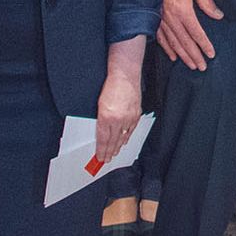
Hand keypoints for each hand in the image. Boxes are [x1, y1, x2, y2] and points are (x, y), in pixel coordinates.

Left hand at [93, 42, 143, 164]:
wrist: (124, 75)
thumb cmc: (110, 86)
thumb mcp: (99, 103)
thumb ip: (100, 118)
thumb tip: (101, 131)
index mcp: (106, 117)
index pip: (103, 139)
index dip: (101, 150)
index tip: (100, 157)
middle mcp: (118, 119)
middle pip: (113, 140)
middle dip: (109, 151)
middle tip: (106, 160)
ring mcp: (128, 117)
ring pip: (123, 136)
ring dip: (118, 146)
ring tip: (114, 153)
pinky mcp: (136, 114)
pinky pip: (131, 129)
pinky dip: (127, 136)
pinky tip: (124, 141)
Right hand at [159, 0, 221, 70]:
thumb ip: (206, 2)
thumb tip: (218, 15)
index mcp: (183, 11)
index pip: (196, 33)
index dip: (204, 45)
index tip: (211, 54)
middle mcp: (172, 19)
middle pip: (185, 42)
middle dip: (195, 56)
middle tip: (202, 67)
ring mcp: (162, 22)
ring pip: (174, 44)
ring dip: (183, 56)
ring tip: (192, 65)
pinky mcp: (155, 22)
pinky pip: (162, 39)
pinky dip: (168, 49)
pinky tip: (174, 57)